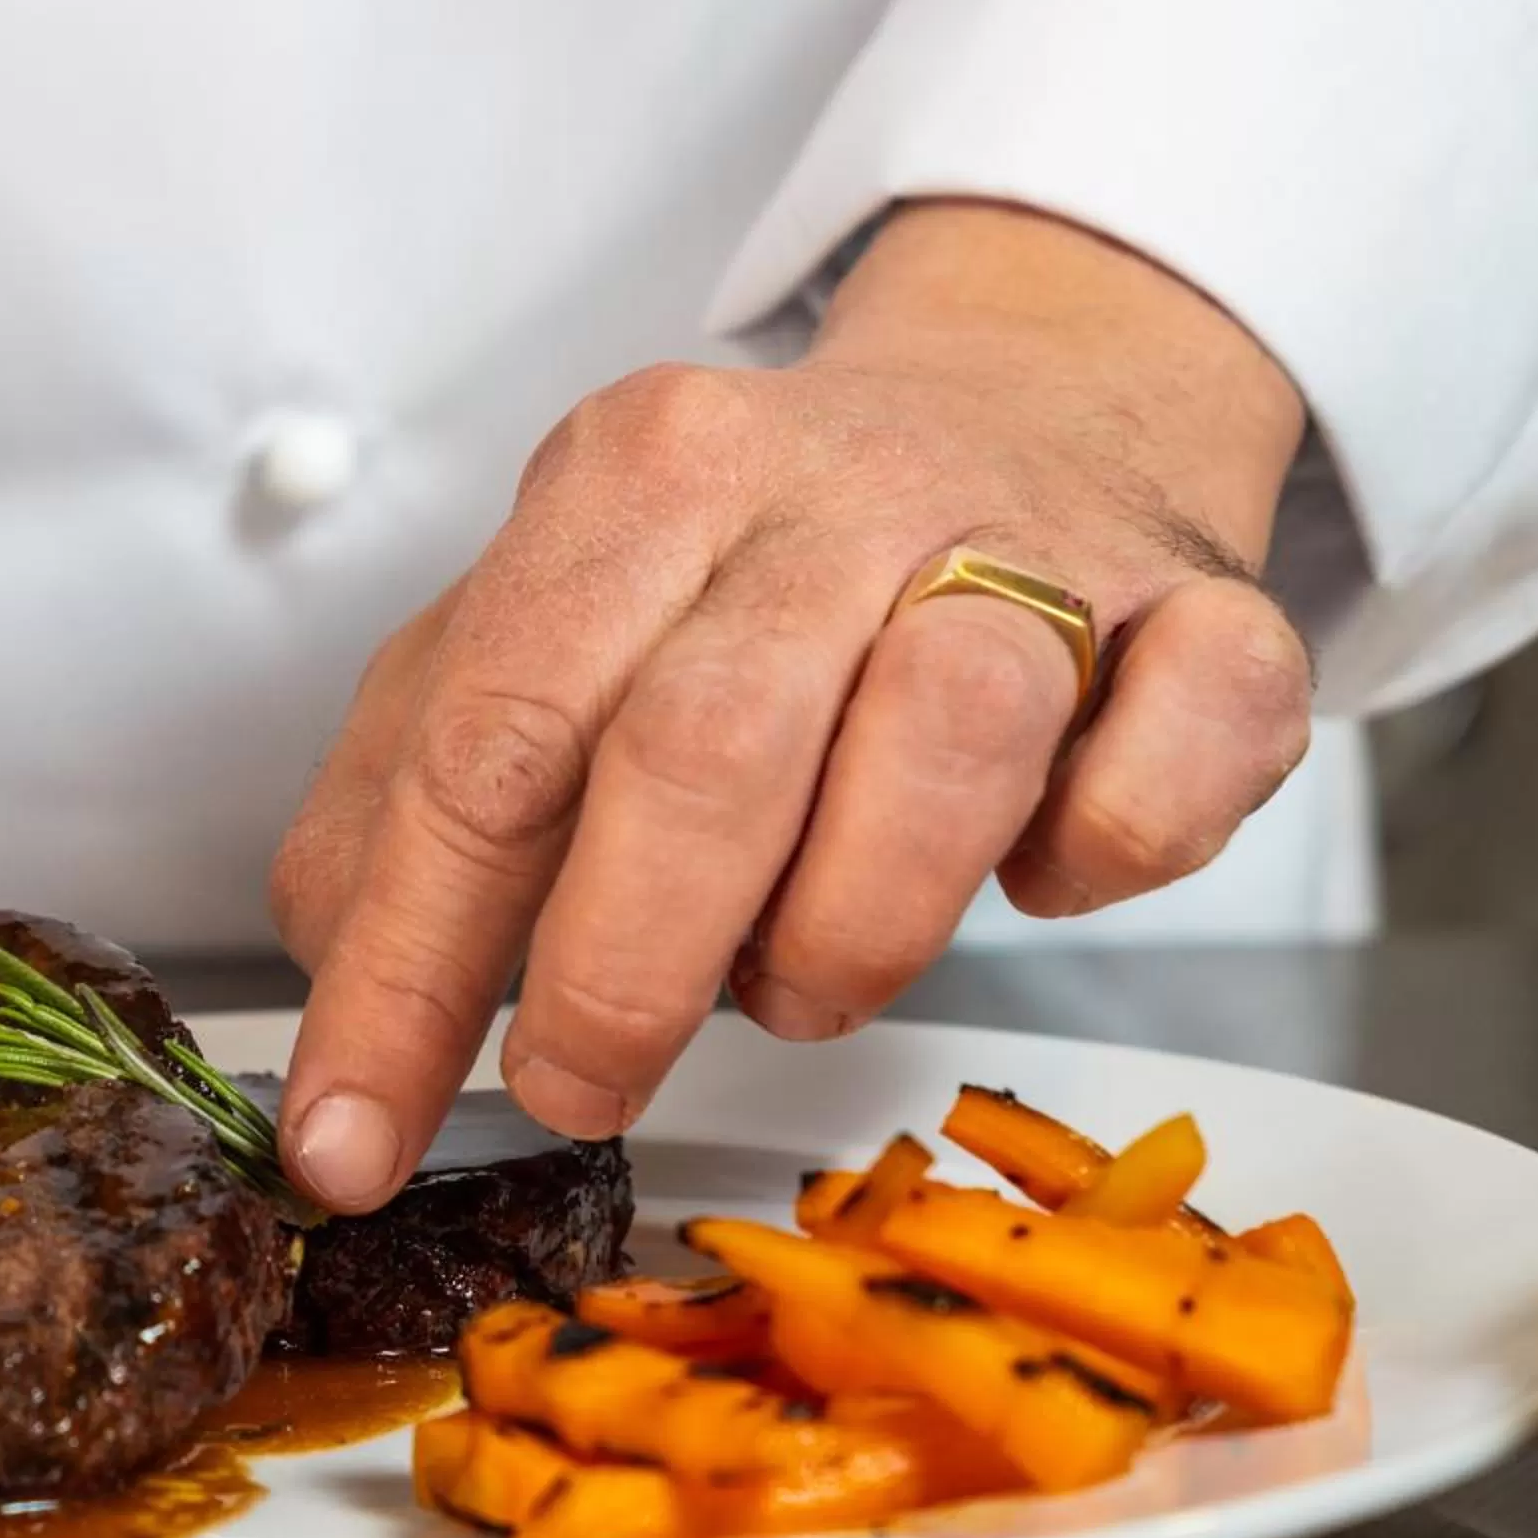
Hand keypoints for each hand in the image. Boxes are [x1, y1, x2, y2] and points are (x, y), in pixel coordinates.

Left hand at [270, 202, 1313, 1210]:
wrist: (1034, 401)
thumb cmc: (764, 568)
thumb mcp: (549, 627)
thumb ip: (416, 785)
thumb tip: (332, 969)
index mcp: (636, 480)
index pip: (485, 742)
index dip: (405, 967)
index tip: (348, 1136)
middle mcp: (826, 487)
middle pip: (699, 747)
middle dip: (617, 972)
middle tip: (579, 1083)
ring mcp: (1031, 539)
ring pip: (945, 737)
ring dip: (852, 925)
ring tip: (800, 972)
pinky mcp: (1205, 613)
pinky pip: (1173, 754)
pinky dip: (1100, 851)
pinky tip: (1036, 865)